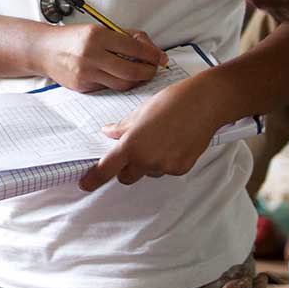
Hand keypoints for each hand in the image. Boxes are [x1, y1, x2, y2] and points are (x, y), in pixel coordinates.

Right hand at [35, 24, 164, 92]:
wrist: (44, 50)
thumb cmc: (73, 38)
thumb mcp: (98, 29)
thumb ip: (125, 37)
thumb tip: (151, 49)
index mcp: (97, 36)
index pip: (134, 48)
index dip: (152, 55)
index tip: (161, 58)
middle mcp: (91, 55)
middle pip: (132, 71)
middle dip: (148, 72)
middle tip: (153, 69)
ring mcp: (86, 73)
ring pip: (122, 84)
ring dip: (136, 80)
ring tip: (138, 74)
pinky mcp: (83, 86)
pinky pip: (108, 88)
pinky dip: (117, 83)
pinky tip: (117, 76)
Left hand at [79, 77, 219, 190]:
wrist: (203, 105)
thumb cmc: (170, 103)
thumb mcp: (139, 112)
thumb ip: (121, 128)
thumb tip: (108, 133)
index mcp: (132, 145)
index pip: (107, 168)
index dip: (94, 178)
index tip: (85, 184)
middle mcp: (147, 160)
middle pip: (127, 177)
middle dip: (125, 169)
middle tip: (132, 151)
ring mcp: (166, 166)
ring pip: (148, 173)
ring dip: (147, 164)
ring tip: (159, 139)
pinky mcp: (182, 168)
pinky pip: (166, 170)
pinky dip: (165, 161)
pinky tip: (173, 143)